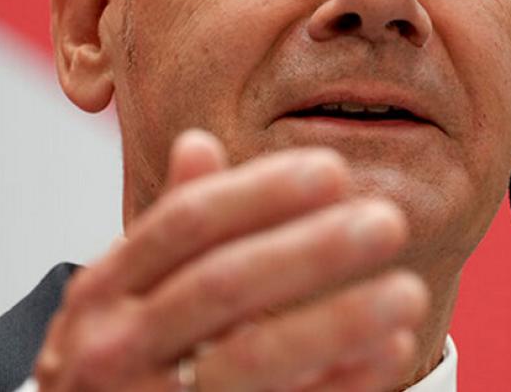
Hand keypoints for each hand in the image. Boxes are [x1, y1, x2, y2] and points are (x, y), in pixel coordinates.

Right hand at [34, 129, 428, 390]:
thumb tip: (198, 143)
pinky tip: (392, 351)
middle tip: (386, 222)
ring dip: (337, 322)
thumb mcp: (123, 293)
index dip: (261, 193)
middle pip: (222, 285)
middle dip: (310, 251)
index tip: (334, 171)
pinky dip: (341, 382)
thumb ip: (170, 229)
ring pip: (251, 357)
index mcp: (103, 290)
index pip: (185, 223)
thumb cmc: (120, 362)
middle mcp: (115, 346)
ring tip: (408, 291)